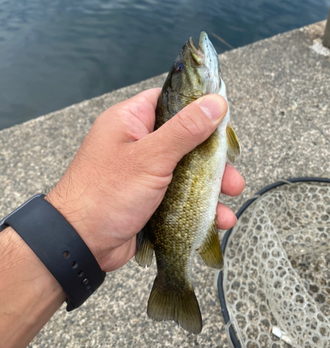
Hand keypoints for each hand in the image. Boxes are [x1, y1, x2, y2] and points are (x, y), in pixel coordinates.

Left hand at [46, 88, 243, 271]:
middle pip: (185, 138)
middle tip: (231, 166)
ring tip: (232, 194)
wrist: (80, 245)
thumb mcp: (150, 158)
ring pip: (188, 169)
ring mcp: (144, 172)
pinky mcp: (151, 198)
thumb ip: (185, 130)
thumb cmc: (105, 194)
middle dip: (212, 155)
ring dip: (212, 183)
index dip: (197, 106)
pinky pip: (182, 195)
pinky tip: (219, 217)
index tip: (222, 117)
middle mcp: (138, 143)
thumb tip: (215, 103)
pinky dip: (201, 204)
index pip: (169, 102)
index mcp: (130, 121)